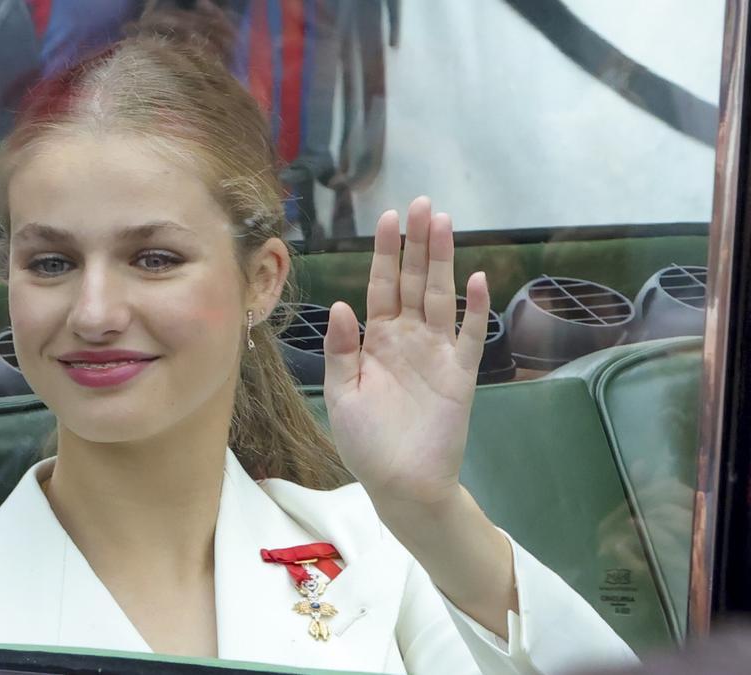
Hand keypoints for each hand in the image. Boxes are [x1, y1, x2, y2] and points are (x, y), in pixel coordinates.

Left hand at [323, 196, 488, 507]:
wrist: (401, 484)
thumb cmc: (367, 442)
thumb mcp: (343, 394)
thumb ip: (341, 350)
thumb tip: (341, 305)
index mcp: (376, 340)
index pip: (381, 286)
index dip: (384, 253)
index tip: (388, 217)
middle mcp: (408, 338)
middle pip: (414, 281)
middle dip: (417, 243)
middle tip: (422, 204)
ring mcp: (436, 354)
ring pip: (441, 297)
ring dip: (443, 261)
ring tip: (444, 224)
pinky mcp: (459, 375)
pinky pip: (469, 337)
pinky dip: (474, 310)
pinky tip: (477, 280)